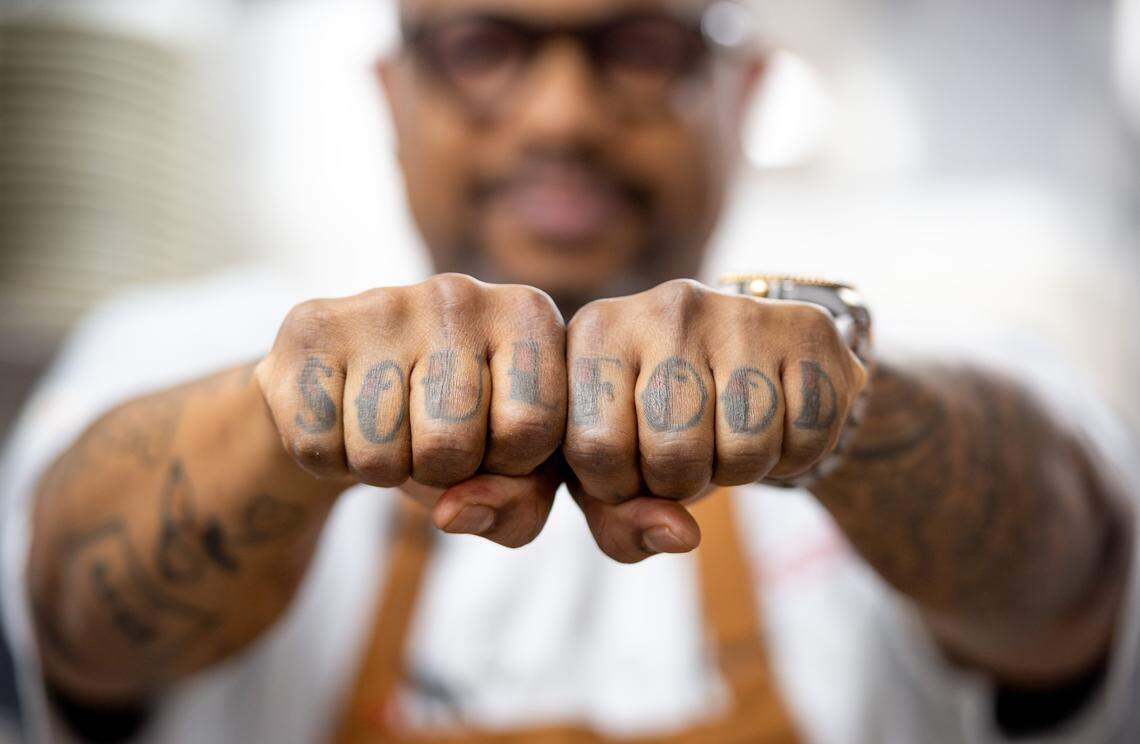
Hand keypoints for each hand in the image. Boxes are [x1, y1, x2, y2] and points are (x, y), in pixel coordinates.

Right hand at [256, 274, 566, 547]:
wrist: (366, 388)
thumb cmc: (463, 432)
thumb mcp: (517, 476)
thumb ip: (518, 507)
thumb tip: (453, 511)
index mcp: (528, 316)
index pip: (532, 428)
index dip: (510, 465)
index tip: (496, 442)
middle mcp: (459, 294)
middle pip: (453, 443)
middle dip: (441, 472)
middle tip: (432, 441)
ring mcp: (381, 304)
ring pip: (380, 453)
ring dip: (383, 470)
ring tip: (391, 430)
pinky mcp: (311, 326)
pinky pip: (316, 444)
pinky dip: (329, 460)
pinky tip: (345, 420)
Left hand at [563, 279, 867, 562]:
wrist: (742, 359)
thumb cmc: (654, 425)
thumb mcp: (612, 473)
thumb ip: (618, 524)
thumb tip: (680, 534)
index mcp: (597, 334)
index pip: (595, 447)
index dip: (617, 488)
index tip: (630, 472)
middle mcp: (664, 308)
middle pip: (674, 451)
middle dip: (681, 484)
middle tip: (685, 459)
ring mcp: (739, 313)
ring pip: (746, 447)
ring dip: (739, 472)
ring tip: (726, 441)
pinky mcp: (807, 328)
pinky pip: (808, 434)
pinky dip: (794, 457)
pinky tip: (774, 426)